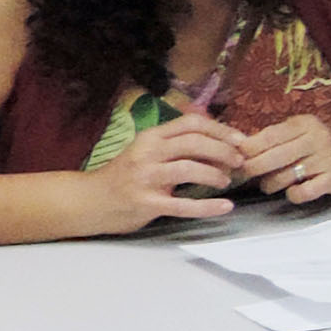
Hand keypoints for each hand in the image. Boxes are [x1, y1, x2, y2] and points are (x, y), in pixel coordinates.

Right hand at [84, 111, 246, 231]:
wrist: (90, 201)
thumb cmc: (124, 176)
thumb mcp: (147, 151)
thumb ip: (175, 145)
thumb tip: (217, 141)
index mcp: (151, 137)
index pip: (191, 123)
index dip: (220, 130)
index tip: (240, 140)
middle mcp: (148, 153)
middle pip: (194, 143)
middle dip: (223, 150)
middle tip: (239, 161)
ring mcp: (146, 178)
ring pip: (189, 169)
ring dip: (214, 174)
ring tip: (226, 181)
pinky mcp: (146, 203)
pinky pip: (183, 205)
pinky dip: (208, 206)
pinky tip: (225, 206)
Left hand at [237, 113, 330, 206]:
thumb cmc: (316, 145)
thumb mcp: (298, 132)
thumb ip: (273, 138)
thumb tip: (237, 149)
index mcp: (305, 124)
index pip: (270, 135)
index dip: (249, 148)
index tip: (235, 156)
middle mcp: (318, 138)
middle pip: (275, 156)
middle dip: (253, 168)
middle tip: (244, 174)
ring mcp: (328, 159)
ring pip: (285, 176)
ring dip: (270, 184)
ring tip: (269, 184)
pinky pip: (304, 192)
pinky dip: (293, 194)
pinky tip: (293, 191)